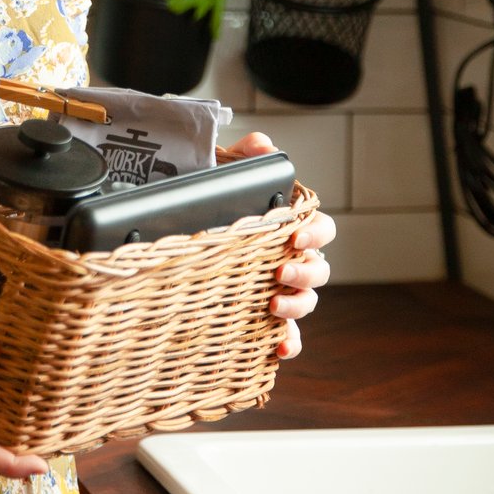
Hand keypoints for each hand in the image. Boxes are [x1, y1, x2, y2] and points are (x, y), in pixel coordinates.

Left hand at [221, 131, 334, 360]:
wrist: (173, 234)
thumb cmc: (208, 203)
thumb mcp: (222, 174)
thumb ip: (243, 156)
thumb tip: (263, 144)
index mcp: (287, 227)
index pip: (320, 228)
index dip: (315, 232)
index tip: (295, 235)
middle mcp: (290, 259)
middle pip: (318, 269)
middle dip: (304, 272)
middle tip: (279, 272)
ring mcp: (279, 290)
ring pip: (306, 301)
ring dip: (296, 305)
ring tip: (273, 305)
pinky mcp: (263, 318)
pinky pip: (286, 335)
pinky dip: (288, 343)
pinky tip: (278, 349)